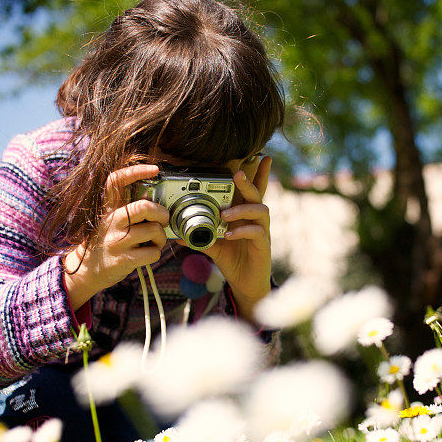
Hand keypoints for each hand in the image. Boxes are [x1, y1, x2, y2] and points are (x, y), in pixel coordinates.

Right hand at [62, 164, 169, 309]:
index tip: (154, 169)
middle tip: (162, 219)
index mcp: (109, 209)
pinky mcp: (123, 259)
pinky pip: (152, 253)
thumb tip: (158, 203)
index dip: (136, 171)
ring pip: (153, 230)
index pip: (116, 181)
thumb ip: (128, 210)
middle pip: (143, 207)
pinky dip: (156, 253)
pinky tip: (148, 253)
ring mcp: (116, 241)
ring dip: (161, 237)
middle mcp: (111, 221)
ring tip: (154, 241)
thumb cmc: (106, 242)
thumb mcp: (110, 221)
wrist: (85, 271)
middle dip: (161, 212)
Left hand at [176, 156, 272, 321]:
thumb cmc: (233, 261)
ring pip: (260, 211)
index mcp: (245, 215)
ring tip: (225, 214)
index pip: (252, 191)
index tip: (262, 156)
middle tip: (238, 173)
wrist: (245, 285)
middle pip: (257, 194)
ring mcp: (262, 231)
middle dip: (249, 181)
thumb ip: (200, 236)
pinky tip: (230, 235)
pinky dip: (242, 231)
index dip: (259, 173)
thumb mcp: (214, 246)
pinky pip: (257, 233)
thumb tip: (177, 232)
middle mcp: (256, 220)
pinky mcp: (264, 245)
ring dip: (242, 209)